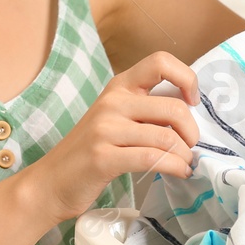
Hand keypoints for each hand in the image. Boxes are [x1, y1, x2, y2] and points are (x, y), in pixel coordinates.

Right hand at [29, 52, 200, 224]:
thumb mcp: (114, 118)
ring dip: (184, 156)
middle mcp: (112, 102)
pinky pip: (153, 159)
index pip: (160, 62)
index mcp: (118, 87)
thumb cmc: (88, 151)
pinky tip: (179, 173)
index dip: (187, 78)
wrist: (51, 182)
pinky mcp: (103, 157)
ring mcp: (105, 129)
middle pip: (174, 107)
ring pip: (166, 137)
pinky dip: (174, 167)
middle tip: (190, 147)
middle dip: (192, 132)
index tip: (193, 101)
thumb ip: (145, 110)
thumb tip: (190, 113)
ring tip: (184, 164)